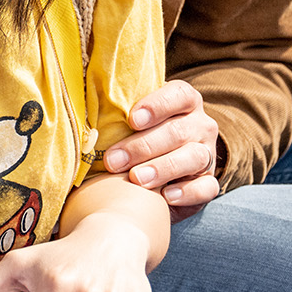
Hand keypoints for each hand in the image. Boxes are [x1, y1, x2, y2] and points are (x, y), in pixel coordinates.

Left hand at [102, 79, 220, 217]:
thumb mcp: (135, 121)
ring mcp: (207, 153)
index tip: (131, 119)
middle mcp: (200, 125)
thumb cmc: (141, 136)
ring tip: (136, 179)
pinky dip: (188, 192)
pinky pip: (206, 187)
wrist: (167, 167)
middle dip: (143, 146)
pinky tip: (166, 196)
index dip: (156, 105)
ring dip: (162, 168)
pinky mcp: (208, 182)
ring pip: (193, 157)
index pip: (179, 95)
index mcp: (185, 102)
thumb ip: (118, 114)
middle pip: (178, 131)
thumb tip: (83, 115)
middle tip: (114, 160)